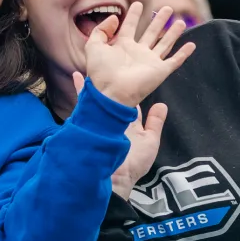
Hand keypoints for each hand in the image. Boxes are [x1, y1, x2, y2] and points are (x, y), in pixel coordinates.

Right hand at [74, 73, 167, 196]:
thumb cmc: (134, 163)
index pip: (128, 101)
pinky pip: (84, 104)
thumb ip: (155, 123)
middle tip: (108, 62)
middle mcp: (114, 119)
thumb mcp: (150, 141)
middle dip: (109, 81)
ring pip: (98, 96)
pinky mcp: (88, 122)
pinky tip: (77, 75)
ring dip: (95, 82)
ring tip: (92, 63)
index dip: (128, 88)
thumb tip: (161, 104)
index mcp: (127, 122)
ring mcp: (100, 120)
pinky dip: (82, 91)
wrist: (115, 179)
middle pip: (111, 95)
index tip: (129, 72)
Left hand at [85, 3, 195, 107]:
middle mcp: (138, 53)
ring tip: (181, 21)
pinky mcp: (160, 71)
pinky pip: (175, 60)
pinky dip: (184, 53)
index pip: (129, 26)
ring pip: (165, 43)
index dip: (133, 15)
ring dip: (173, 32)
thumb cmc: (101, 72)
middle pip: (151, 33)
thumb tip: (114, 18)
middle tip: (167, 8)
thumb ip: (100, 30)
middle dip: (159, 20)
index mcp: (122, 46)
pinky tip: (191, 45)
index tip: (138, 4)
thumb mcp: (93, 46)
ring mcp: (150, 62)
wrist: (112, 92)